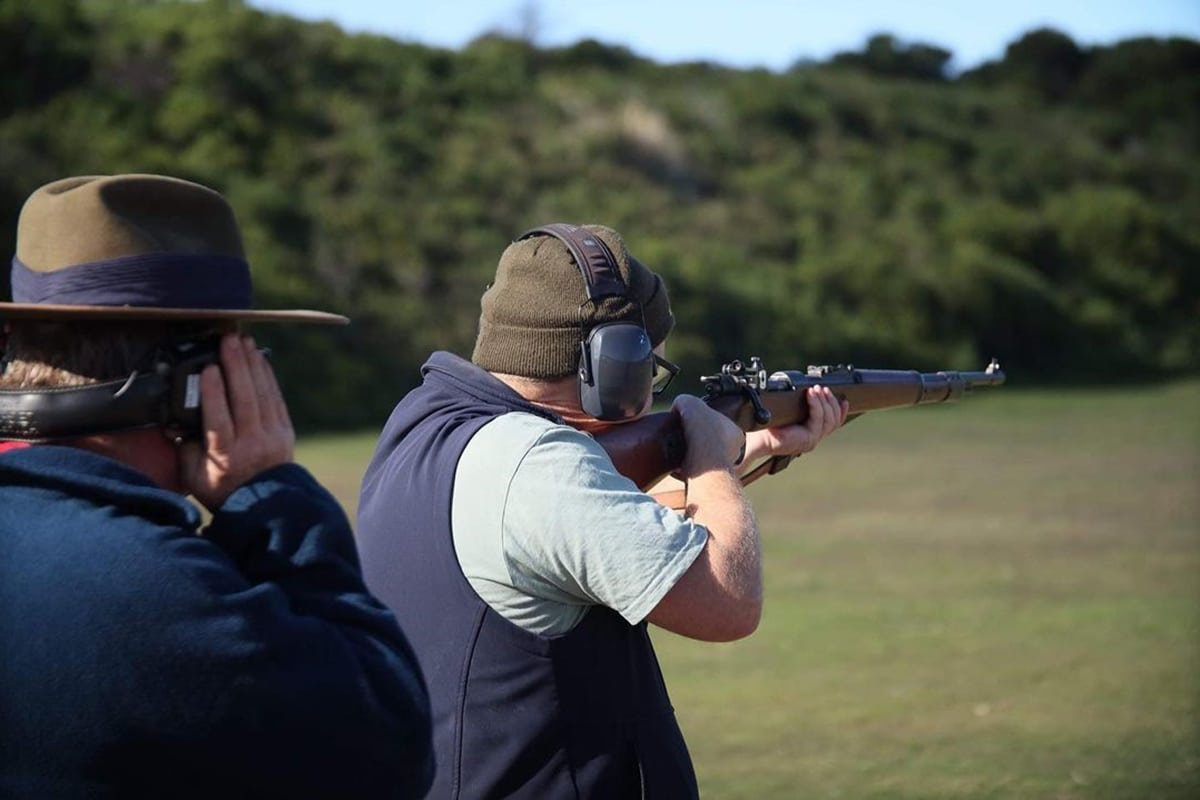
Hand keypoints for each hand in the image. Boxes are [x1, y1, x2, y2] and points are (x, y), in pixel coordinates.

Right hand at [179, 333, 294, 510]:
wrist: (265, 504)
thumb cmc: (222, 488)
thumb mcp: (194, 477)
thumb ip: (184, 449)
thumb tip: (174, 423)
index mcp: (225, 455)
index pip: (219, 419)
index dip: (214, 393)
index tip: (208, 369)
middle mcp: (251, 443)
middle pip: (245, 400)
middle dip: (236, 367)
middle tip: (228, 340)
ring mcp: (272, 436)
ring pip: (262, 395)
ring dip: (252, 365)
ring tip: (243, 341)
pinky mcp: (285, 431)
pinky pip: (276, 398)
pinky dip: (268, 377)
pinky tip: (260, 359)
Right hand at [672, 394, 746, 477]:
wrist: (702, 463)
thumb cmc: (704, 433)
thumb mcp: (690, 402)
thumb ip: (684, 400)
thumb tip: (677, 407)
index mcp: (734, 431)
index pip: (720, 421)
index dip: (704, 418)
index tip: (693, 419)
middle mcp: (732, 450)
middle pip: (711, 438)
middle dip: (698, 436)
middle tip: (684, 433)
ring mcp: (720, 466)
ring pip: (704, 455)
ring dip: (692, 452)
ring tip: (679, 447)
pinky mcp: (708, 478)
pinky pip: (694, 469)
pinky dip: (685, 465)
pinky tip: (677, 460)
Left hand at [743, 385, 848, 463]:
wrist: (757, 438)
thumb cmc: (766, 426)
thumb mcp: (787, 412)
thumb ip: (799, 406)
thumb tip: (807, 388)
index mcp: (810, 433)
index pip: (834, 423)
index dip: (841, 411)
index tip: (844, 399)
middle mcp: (814, 438)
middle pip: (834, 420)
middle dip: (831, 401)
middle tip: (823, 388)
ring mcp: (812, 440)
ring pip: (829, 419)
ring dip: (824, 401)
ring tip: (817, 389)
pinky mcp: (808, 439)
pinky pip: (818, 419)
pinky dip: (816, 405)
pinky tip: (811, 394)